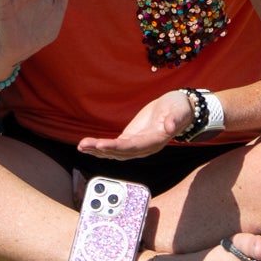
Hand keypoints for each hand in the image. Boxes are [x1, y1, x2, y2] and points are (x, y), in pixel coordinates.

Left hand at [78, 90, 196, 161]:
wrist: (180, 109)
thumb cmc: (180, 109)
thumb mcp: (179, 111)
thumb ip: (174, 120)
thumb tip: (169, 128)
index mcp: (155, 141)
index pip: (133, 146)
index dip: (116, 147)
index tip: (101, 145)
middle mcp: (144, 148)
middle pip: (120, 152)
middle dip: (101, 149)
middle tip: (83, 146)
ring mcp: (137, 145)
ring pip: (115, 152)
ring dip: (97, 150)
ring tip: (81, 147)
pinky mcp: (131, 139)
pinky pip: (115, 146)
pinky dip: (101, 147)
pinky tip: (89, 146)